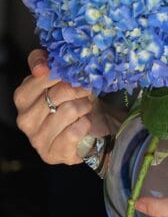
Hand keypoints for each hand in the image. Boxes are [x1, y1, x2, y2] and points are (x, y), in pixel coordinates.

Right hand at [13, 49, 112, 164]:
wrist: (95, 127)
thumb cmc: (76, 99)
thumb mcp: (63, 76)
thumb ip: (47, 62)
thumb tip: (41, 66)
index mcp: (22, 97)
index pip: (41, 75)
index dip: (63, 72)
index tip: (74, 73)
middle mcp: (24, 119)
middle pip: (59, 93)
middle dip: (79, 90)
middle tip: (85, 91)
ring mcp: (37, 139)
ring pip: (69, 111)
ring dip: (84, 107)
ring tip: (84, 108)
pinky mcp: (52, 154)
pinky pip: (75, 131)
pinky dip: (85, 124)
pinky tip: (84, 124)